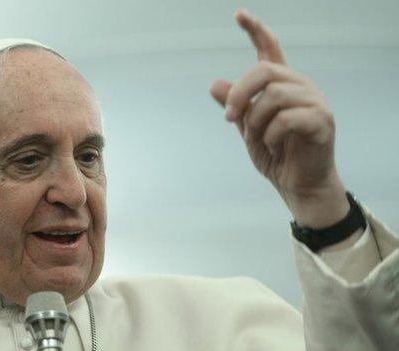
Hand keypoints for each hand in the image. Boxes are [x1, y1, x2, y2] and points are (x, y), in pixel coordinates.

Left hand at [210, 9, 349, 227]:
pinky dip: (271, 135)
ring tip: (257, 139)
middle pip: (264, 71)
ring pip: (274, 95)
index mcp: (281, 85)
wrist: (297, 185)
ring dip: (255, 121)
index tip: (238, 13)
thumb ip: (235, 106)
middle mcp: (300, 87)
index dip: (255, 30)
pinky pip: (287, 119)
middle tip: (228, 118)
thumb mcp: (247, 129)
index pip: (269, 50)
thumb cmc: (275, 155)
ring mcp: (314, 102)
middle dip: (239, 94)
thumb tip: (214, 84)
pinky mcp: (322, 121)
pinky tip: (273, 146)